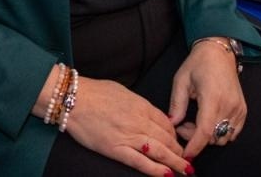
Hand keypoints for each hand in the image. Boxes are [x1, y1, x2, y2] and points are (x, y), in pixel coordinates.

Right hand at [65, 77, 189, 176]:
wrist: (73, 98)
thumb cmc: (94, 92)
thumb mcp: (122, 91)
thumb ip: (138, 103)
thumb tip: (148, 113)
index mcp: (140, 105)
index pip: (166, 123)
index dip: (174, 135)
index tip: (178, 142)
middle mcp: (138, 121)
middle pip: (166, 138)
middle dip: (179, 150)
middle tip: (187, 159)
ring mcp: (128, 136)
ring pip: (159, 152)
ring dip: (175, 162)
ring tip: (186, 170)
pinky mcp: (116, 149)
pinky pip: (140, 162)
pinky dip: (155, 170)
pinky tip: (167, 174)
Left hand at [168, 42, 246, 161]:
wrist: (219, 53)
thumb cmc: (198, 63)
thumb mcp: (181, 80)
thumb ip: (177, 104)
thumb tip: (172, 124)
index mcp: (212, 97)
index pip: (205, 131)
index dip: (194, 145)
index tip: (185, 154)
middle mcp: (229, 106)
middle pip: (213, 137)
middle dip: (195, 138)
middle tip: (182, 125)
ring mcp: (238, 109)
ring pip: (222, 138)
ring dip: (207, 136)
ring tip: (194, 121)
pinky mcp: (243, 111)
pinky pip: (232, 132)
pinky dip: (219, 133)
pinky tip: (207, 121)